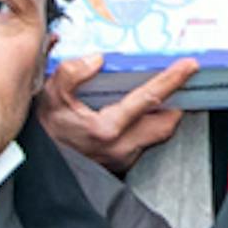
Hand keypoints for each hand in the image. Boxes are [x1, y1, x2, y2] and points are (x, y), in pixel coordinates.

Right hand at [37, 59, 199, 169]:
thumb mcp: (50, 97)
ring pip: (157, 136)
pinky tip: (137, 116)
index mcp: (107, 129)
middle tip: (182, 84)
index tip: (188, 66)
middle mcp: (121, 147)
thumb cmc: (46, 134)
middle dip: (176, 104)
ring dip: (161, 116)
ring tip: (160, 97)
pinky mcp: (122, 165)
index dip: (172, 80)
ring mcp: (124, 159)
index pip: (149, 99)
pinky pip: (145, 144)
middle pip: (167, 124)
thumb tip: (95, 60)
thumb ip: (71, 74)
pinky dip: (146, 128)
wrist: (38, 167)